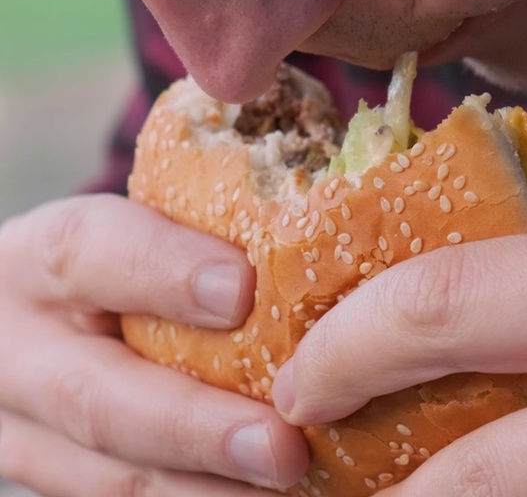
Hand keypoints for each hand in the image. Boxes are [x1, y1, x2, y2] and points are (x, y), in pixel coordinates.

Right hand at [0, 195, 308, 494]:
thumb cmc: (143, 259)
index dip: (162, 270)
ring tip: (291, 483)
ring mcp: (28, 433)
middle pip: (95, 398)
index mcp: (40, 260)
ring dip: (207, 489)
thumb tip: (325, 230)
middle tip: (282, 444)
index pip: (85, 250)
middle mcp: (20, 350)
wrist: (63, 322)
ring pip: (109, 477)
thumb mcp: (152, 227)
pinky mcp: (62, 478)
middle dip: (195, 427)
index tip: (241, 289)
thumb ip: (216, 231)